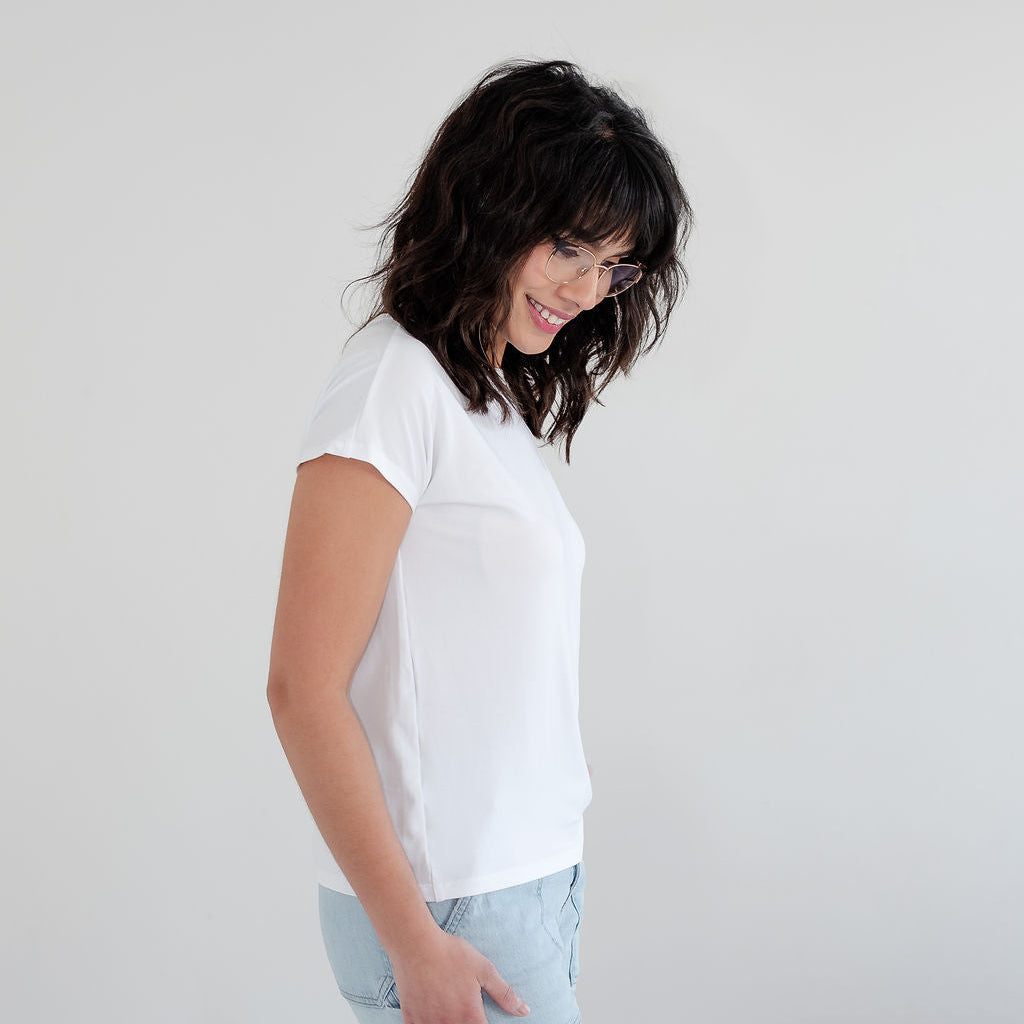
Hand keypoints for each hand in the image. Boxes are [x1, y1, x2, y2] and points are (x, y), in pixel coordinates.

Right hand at [389, 927, 528, 1022]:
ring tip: (450, 1013)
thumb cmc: (450, 953)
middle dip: (467, 1023)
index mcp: (469, 1016)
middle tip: (466, 1012)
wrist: (415, 944)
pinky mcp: (411, 1019)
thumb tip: (524, 1010)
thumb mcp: (483, 969)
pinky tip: (433, 1017)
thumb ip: (504, 993)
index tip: (482, 1019)